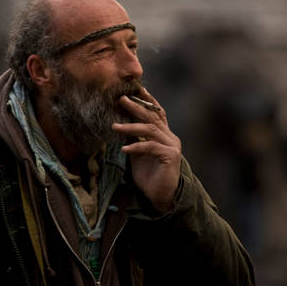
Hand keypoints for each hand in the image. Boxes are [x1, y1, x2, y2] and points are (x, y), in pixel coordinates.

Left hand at [112, 88, 181, 212]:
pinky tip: (124, 149)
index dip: (147, 100)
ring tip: (114, 126)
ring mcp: (172, 146)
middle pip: (152, 117)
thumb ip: (133, 138)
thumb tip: (120, 123)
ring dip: (130, 127)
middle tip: (121, 99)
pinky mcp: (170, 156)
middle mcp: (170, 137)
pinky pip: (151, 147)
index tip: (135, 89)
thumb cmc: (149, 175)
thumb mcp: (138, 152)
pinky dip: (136, 146)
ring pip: (150, 130)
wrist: (161, 196)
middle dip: (136, 106)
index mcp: (164, 134)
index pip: (156, 112)